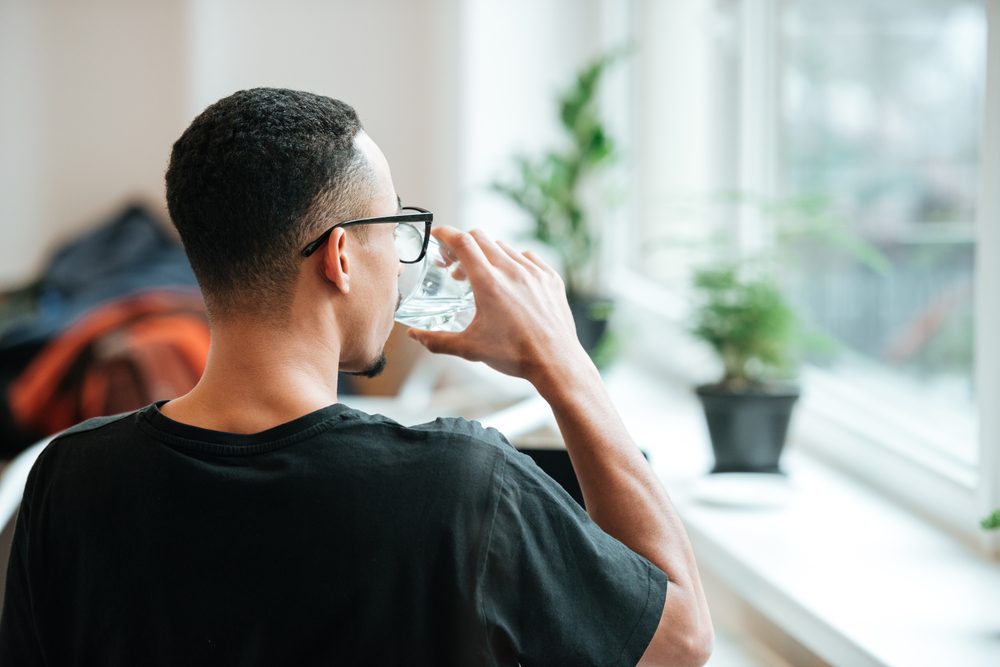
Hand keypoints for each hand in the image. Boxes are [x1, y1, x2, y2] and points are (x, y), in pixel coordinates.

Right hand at [406, 227, 592, 386]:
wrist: (555, 362)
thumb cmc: (514, 355)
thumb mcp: (469, 348)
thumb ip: (437, 340)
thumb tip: (414, 336)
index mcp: (489, 283)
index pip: (462, 242)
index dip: (445, 234)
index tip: (437, 235)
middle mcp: (512, 271)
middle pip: (481, 238)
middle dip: (463, 246)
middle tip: (456, 268)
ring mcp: (534, 271)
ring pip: (504, 247)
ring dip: (488, 256)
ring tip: (483, 279)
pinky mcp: (550, 278)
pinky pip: (528, 257)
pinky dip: (514, 262)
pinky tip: (511, 281)